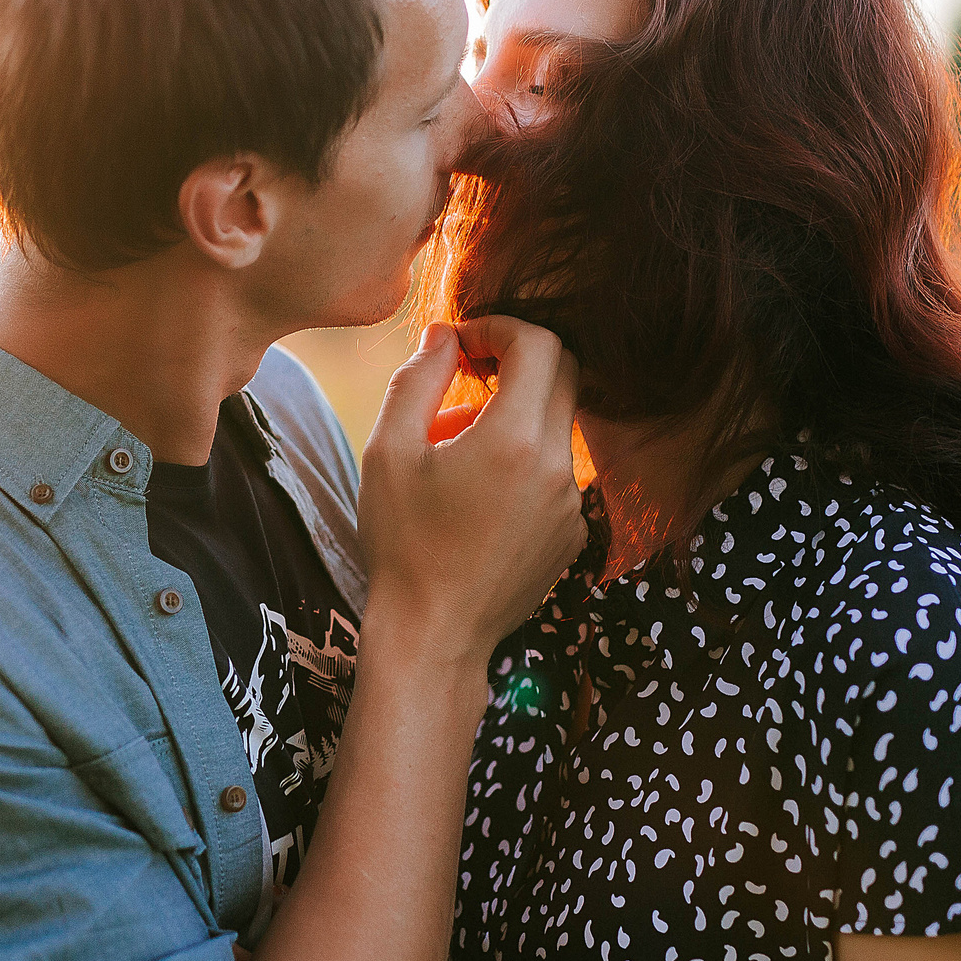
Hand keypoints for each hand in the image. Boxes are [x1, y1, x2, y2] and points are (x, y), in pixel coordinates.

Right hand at [360, 317, 584, 665]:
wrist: (433, 633)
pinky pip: (558, 471)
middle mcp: (559, 466)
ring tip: (455, 449)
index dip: (501, 327)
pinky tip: (477, 494)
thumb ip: (417, 379)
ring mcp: (572, 502)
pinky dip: (525, 460)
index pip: (540, 344)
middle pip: (563, 374)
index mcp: (515, 439)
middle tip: (466, 373)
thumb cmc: (403, 543)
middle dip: (516, 361)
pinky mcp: (573, 532)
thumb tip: (444, 334)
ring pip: (557, 424)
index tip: (464, 342)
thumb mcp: (388, 451)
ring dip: (515, 415)